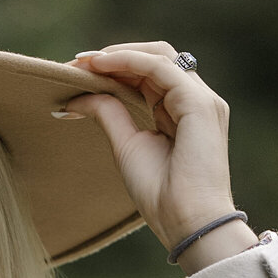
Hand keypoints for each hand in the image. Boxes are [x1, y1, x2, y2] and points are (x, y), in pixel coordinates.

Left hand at [59, 42, 255, 269]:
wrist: (186, 222)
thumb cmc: (162, 196)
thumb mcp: (126, 146)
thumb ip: (109, 114)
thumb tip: (78, 95)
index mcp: (182, 112)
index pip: (149, 75)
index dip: (115, 68)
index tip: (77, 71)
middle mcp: (196, 101)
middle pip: (155, 59)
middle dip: (115, 56)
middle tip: (76, 62)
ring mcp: (201, 100)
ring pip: (159, 56)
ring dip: (118, 54)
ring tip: (83, 62)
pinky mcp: (199, 103)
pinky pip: (160, 68)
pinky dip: (128, 61)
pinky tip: (100, 66)